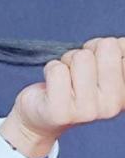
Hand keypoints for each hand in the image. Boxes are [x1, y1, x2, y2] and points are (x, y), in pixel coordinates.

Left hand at [0, 37, 124, 157]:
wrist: (40, 115)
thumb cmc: (71, 83)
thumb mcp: (97, 67)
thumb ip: (113, 53)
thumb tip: (120, 43)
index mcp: (124, 93)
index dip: (106, 47)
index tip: (96, 60)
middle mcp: (112, 106)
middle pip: (106, 48)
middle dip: (86, 51)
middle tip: (76, 68)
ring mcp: (87, 111)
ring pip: (81, 57)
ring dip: (66, 61)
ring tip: (63, 77)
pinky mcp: (60, 112)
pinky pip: (57, 70)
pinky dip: (51, 68)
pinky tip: (51, 84)